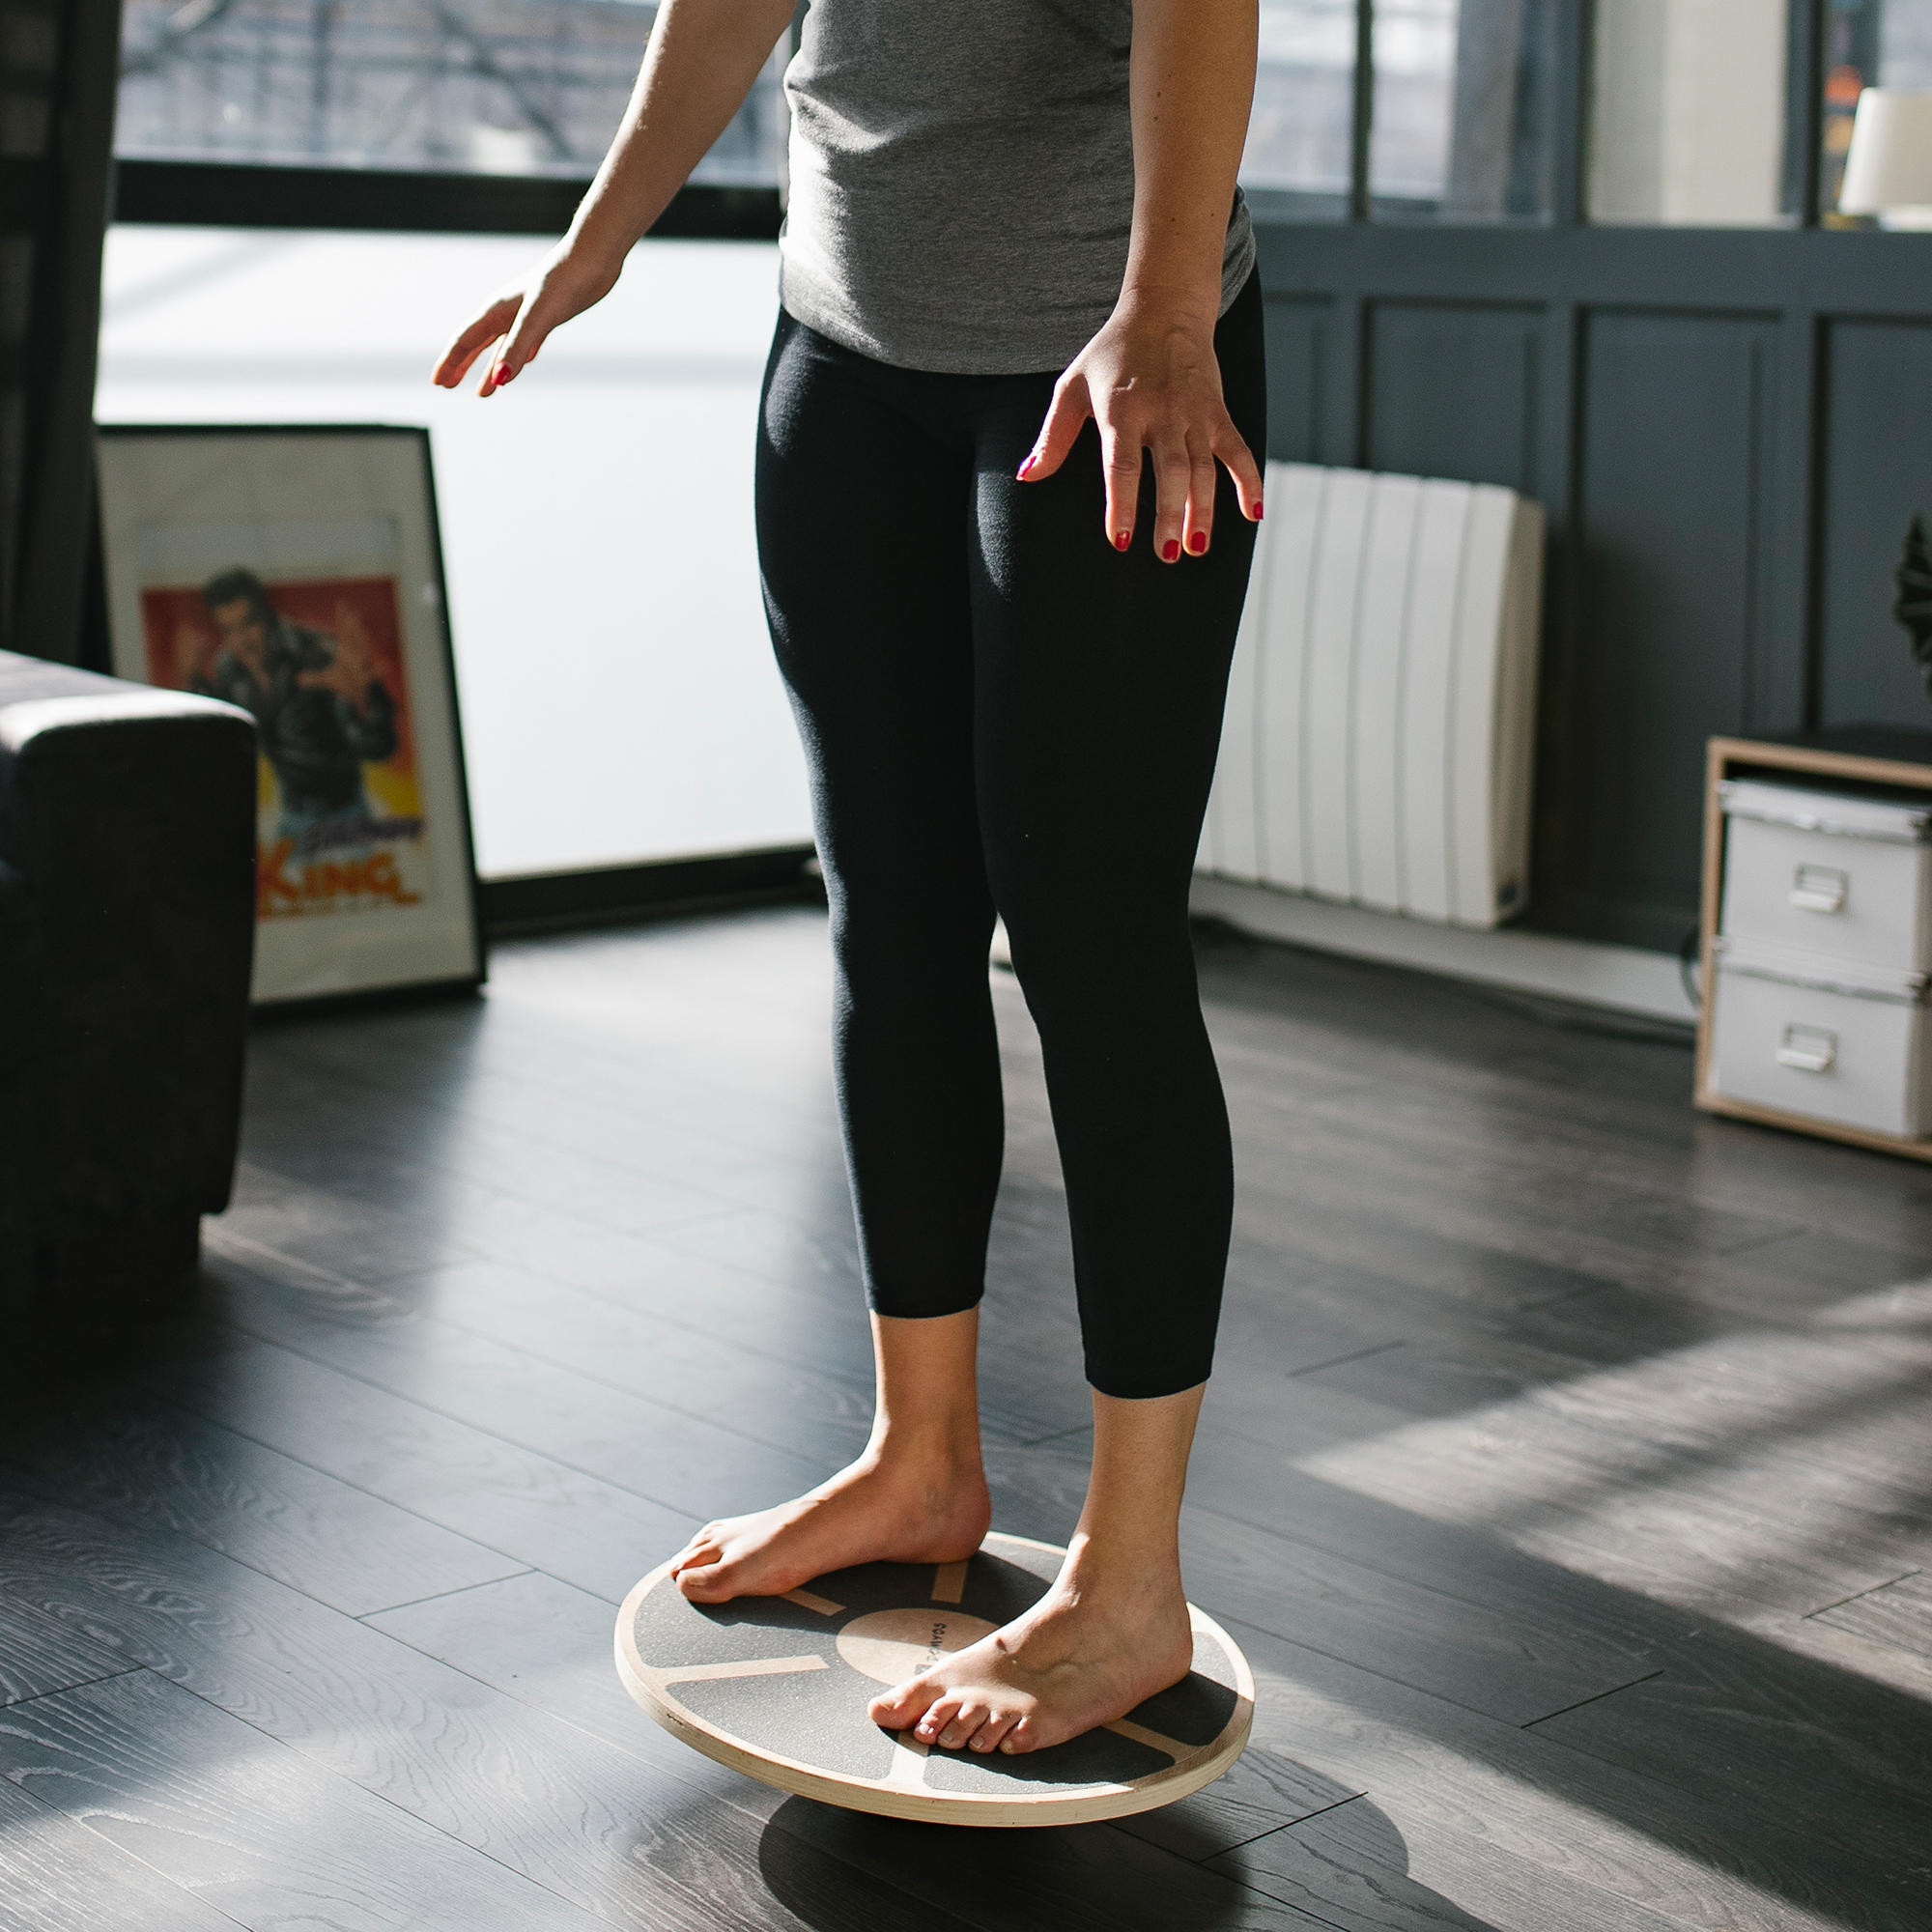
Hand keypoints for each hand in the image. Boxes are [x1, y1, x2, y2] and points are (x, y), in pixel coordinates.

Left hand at [299, 606, 377, 704]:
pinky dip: (377, 671)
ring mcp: (361, 667)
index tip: (342, 604)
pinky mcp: (364, 680)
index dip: (342, 619)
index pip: (343, 633)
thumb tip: (298, 679)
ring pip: (362, 651)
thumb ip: (314, 678)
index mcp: (345, 652)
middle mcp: (354, 656)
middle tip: (352, 613)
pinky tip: (383, 666)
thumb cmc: (344, 685)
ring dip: (362, 640)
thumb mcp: (326, 680)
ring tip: (361, 630)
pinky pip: (370, 675)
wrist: (355, 699)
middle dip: (353, 627)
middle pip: (354, 639)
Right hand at [431, 240, 624, 394]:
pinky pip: (524, 341)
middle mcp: (506, 312)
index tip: (437, 383)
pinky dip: (516, 356)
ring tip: (483, 392)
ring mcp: (526, 313)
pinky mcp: (547, 316)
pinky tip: (520, 363)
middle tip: (446, 386)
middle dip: (460, 366)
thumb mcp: (539, 317)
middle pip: (476, 344)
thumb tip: (500, 380)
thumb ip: (517, 347)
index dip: (450, 363)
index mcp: (497, 311)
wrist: (592, 258)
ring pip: (500, 346)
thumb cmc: (564, 282)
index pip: (465, 341)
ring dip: (488, 368)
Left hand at [1017, 293, 1262, 559]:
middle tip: (1165, 555)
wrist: (1166, 308)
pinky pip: (1238, 451)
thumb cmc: (1112, 353)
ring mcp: (1195, 413)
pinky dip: (1248, 481)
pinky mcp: (1219, 412)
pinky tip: (1251, 515)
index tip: (1120, 541)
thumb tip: (1026, 476)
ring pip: (1203, 469)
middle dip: (1170, 515)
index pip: (1122, 465)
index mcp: (1122, 409)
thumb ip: (1053, 436)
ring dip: (1204, 510)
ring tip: (1196, 548)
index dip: (1122, 504)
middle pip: (1170, 471)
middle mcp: (1163, 411)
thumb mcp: (1072, 386)